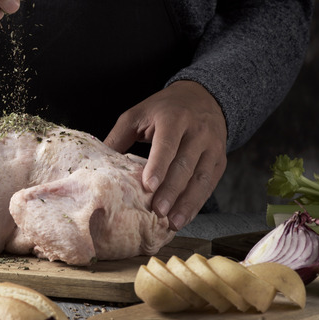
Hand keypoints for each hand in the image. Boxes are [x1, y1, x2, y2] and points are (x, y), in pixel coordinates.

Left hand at [104, 81, 227, 230]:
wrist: (204, 97)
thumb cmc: (164, 109)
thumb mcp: (138, 114)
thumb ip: (119, 137)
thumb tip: (98, 163)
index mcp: (174, 117)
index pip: (167, 144)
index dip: (158, 165)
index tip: (148, 186)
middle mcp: (197, 131)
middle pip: (185, 165)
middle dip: (171, 190)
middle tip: (158, 211)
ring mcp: (212, 146)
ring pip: (201, 178)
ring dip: (187, 203)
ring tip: (173, 222)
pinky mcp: (220, 159)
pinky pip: (210, 184)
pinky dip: (197, 203)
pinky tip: (185, 217)